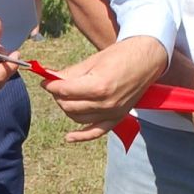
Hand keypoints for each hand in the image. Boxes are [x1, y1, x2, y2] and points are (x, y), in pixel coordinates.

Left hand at [44, 34, 167, 136]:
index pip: (65, 91)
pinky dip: (82, 136)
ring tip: (66, 96)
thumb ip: (71, 73)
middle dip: (58, 96)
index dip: (51, 85)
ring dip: (67, 108)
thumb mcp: (93, 60)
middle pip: (69, 105)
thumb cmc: (121, 55)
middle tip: (56, 85)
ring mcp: (112, 112)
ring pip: (78, 118)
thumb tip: (51, 79)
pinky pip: (96, 131)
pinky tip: (69, 137)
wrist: (147, 60)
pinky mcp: (118, 117)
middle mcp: (105, 103)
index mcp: (98, 85)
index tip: (46, 80)